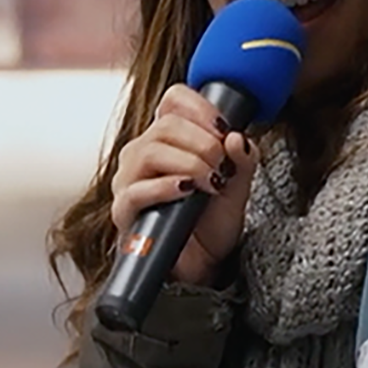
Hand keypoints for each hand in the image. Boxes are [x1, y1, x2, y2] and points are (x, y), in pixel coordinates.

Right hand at [108, 85, 259, 285]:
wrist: (202, 266)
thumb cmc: (211, 224)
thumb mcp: (238, 187)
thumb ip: (243, 160)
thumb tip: (236, 137)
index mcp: (168, 140)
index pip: (173, 101)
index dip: (199, 107)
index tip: (224, 127)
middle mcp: (143, 154)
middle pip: (165, 125)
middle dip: (203, 142)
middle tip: (223, 166)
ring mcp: (129, 182)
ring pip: (149, 152)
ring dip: (189, 163)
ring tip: (211, 181)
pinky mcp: (123, 212)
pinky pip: (135, 191)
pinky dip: (165, 187)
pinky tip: (187, 191)